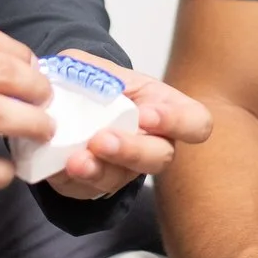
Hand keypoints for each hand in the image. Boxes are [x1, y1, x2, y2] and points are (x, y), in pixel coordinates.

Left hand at [39, 51, 214, 199]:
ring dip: (100, 169)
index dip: (176, 122)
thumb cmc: (97, 86)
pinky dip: (74, 178)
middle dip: (132, 150)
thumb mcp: (95, 68)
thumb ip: (90, 70)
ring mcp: (127, 168)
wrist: (68, 111)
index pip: (195, 122)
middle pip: (161, 157)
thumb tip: (79, 76)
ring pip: (123, 178)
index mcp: (165, 108)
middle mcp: (154, 143)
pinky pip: (90, 189)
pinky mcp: (98, 184)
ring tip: (76, 160)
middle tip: (102, 140)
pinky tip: (62, 166)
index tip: (145, 115)